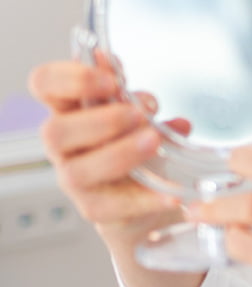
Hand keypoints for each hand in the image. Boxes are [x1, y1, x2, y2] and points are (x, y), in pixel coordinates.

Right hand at [28, 59, 177, 244]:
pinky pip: (114, 206)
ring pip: (77, 171)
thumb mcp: (141, 117)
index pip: (44, 84)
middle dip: (99, 120)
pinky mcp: (95, 209)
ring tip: (154, 142)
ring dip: (119, 153)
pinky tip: (171, 191)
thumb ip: (137, 100)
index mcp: (71, 111)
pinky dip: (146, 197)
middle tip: (139, 114)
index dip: (69, 77)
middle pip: (54, 132)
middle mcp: (65, 146)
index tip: (110, 78)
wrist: (149, 196)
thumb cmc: (138, 147)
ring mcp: (75, 180)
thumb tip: (141, 93)